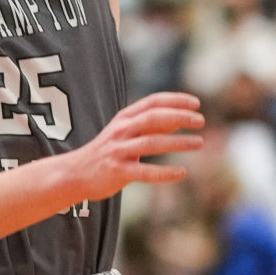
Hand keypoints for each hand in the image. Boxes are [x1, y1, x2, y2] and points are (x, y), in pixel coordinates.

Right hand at [66, 92, 204, 200]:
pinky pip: (145, 171)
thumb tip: (179, 120)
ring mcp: (118, 151)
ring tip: (199, 143)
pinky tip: (181, 173)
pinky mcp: (118, 171)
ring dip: (178, 142)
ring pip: (152, 143)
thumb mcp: (124, 133)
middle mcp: (121, 131)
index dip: (175, 100)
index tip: (196, 103)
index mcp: (124, 118)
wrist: (75, 174)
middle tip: (201, 121)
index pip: (152, 102)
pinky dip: (164, 172)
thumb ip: (149, 126)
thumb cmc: (106, 152)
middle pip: (154, 118)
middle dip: (179, 117)